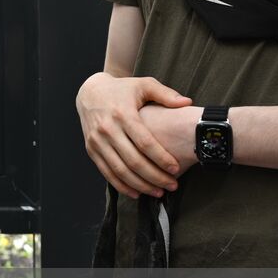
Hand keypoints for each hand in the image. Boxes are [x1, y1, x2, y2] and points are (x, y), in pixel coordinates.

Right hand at [76, 73, 190, 199]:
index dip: (161, 158)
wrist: (90, 91)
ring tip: (158, 192)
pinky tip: (137, 193)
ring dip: (140, 185)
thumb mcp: (143, 85)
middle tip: (172, 185)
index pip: (144, 142)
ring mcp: (97, 141)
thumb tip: (188, 102)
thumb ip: (165, 94)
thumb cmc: (122, 89)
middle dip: (155, 177)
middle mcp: (107, 129)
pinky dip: (121, 186)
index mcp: (122, 113)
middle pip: (133, 161)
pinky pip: (107, 172)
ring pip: (120, 170)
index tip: (175, 169)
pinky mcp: (91, 149)